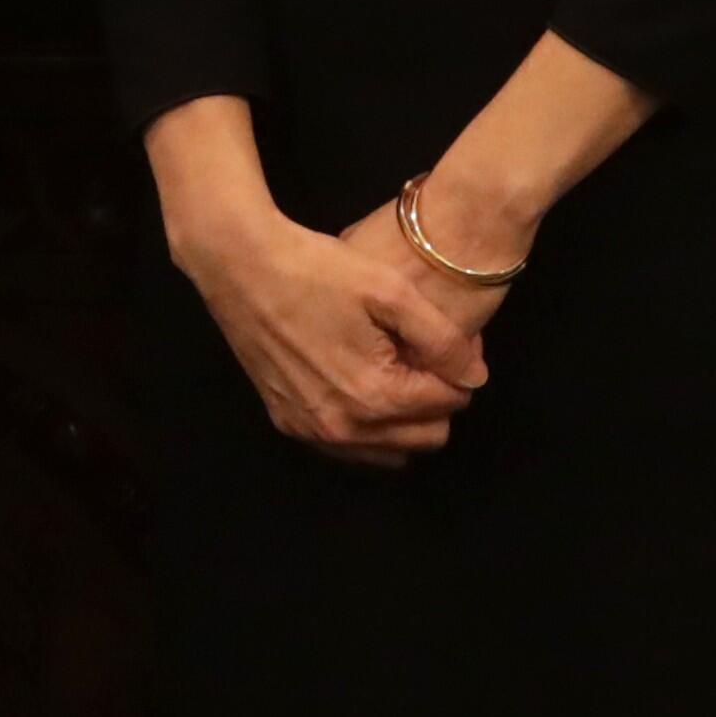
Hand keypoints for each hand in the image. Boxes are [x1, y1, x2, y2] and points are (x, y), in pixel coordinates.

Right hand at [167, 176, 488, 466]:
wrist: (240, 266)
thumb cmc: (317, 270)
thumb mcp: (390, 291)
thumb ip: (442, 340)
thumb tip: (475, 378)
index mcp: (375, 396)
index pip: (450, 404)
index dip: (458, 369)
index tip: (444, 339)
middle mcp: (344, 428)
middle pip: (426, 437)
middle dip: (435, 398)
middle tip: (420, 353)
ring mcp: (312, 432)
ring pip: (389, 450)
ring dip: (403, 418)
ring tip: (392, 366)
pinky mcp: (287, 424)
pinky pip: (349, 448)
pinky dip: (368, 426)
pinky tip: (359, 382)